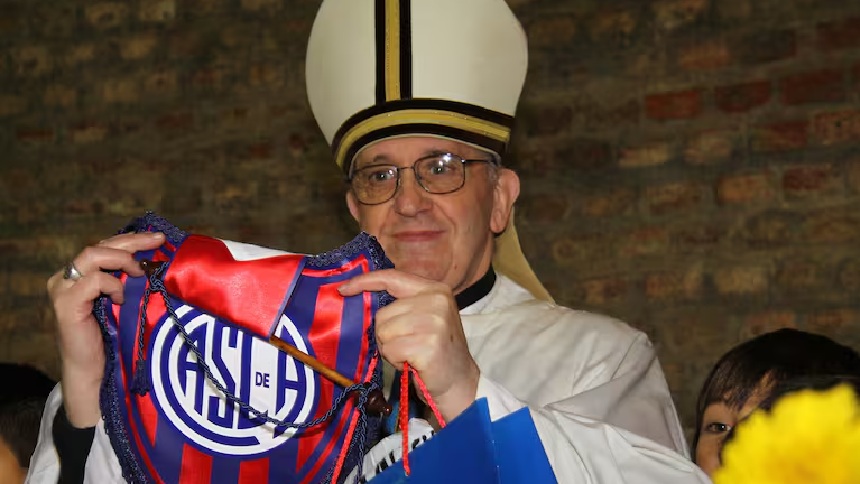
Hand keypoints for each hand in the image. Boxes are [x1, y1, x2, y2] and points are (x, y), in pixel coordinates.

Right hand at [47, 232, 164, 426]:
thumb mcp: (125, 302)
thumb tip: (159, 260)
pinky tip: (123, 298)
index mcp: (80, 275)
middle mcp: (66, 278)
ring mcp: (62, 289)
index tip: (159, 238)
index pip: (105, 246)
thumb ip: (131, 281)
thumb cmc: (114, 339)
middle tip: (158, 241)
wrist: (96, 373)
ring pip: (92, 255)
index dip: (132, 239)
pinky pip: (93, 280)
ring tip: (142, 271)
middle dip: (132, 242)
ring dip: (123, 259)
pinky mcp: (65, 304)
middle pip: (100, 246)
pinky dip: (112, 285)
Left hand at [338, 269, 479, 420]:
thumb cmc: (435, 351)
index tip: (343, 289)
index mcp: (435, 289)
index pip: (392, 278)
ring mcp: (434, 322)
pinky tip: (413, 363)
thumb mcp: (424, 317)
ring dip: (391, 348)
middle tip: (406, 345)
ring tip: (410, 354)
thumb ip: (401, 304)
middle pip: (383, 313)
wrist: (459, 381)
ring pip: (384, 332)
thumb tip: (360, 298)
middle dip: (386, 334)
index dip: (364, 282)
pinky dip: (397, 360)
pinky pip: (391, 349)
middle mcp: (436, 301)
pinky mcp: (428, 344)